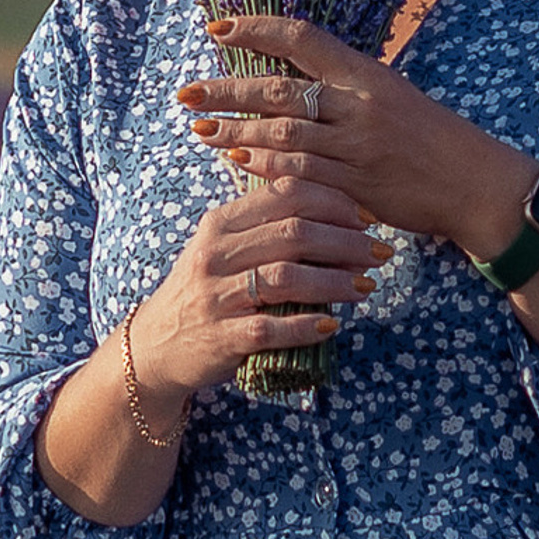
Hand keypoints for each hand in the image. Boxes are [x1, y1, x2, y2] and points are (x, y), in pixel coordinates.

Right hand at [128, 175, 393, 404]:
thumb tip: (339, 214)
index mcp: (221, 223)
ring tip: (367, 286)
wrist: (158, 345)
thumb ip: (267, 225)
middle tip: (380, 252)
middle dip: (346, 241)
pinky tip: (333, 324)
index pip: (285, 194)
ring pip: (286, 278)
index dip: (334, 202)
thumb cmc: (207, 290)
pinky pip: (271, 328)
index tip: (367, 217)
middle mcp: (215, 254)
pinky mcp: (221, 337)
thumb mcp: (225, 248)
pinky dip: (306, 325)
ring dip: (335, 281)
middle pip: (293, 233)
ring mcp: (216, 296)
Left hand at [176, 17, 537, 262]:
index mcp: (365, 74)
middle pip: (280, 89)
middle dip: (228, 89)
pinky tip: (237, 158)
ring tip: (201, 128)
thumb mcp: (391, 95)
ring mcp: (357, 147)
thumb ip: (343, 85)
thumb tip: (290, 74)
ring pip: (283, 133)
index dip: (256, 30)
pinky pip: (301, 173)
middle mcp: (358, 105)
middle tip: (188, 91)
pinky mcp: (357, 186)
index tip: (218, 29)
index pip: (302, 39)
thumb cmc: (431, 137)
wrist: (474, 183)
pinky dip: (265, 164)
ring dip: (236, 130)